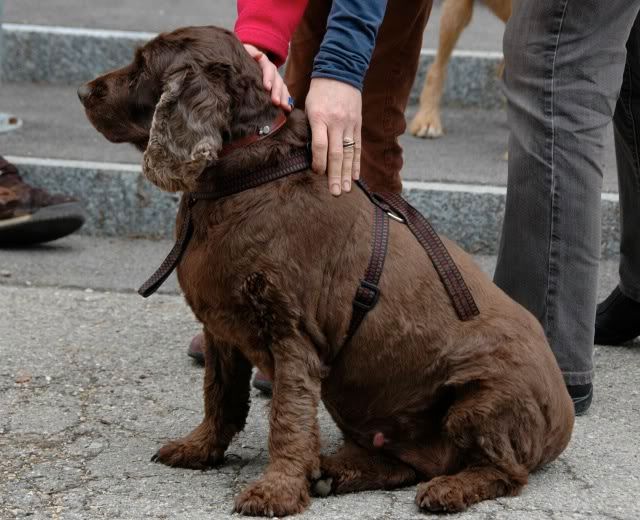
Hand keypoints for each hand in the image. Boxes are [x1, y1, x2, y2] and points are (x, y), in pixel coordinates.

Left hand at [243, 44, 292, 111]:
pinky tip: (288, 108)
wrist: (243, 59)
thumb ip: (250, 52)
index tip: (267, 87)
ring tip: (285, 107)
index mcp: (263, 61)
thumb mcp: (244, 52)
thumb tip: (258, 54)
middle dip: (277, 92)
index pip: (268, 68)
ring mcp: (275, 78)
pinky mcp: (276, 86)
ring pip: (282, 87)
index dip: (268, 77)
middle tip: (276, 102)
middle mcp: (271, 70)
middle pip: (277, 80)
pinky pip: (284, 93)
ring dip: (284, 98)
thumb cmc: (241, 57)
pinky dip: (287, 100)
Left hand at [305, 78, 361, 195]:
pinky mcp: (357, 125)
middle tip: (334, 192)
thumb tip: (308, 153)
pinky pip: (357, 147)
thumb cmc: (319, 92)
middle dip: (335, 175)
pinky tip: (356, 176)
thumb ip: (309, 128)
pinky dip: (357, 163)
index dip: (318, 161)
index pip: (320, 145)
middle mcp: (336, 122)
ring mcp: (349, 124)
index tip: (317, 173)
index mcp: (320, 117)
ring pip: (349, 153)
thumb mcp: (309, 106)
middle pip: (336, 153)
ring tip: (346, 189)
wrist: (340, 72)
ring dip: (348, 173)